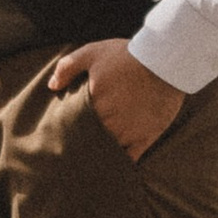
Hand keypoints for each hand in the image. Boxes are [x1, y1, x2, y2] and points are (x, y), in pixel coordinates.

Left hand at [47, 39, 183, 158]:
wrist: (164, 61)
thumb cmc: (127, 56)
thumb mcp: (92, 53)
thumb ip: (68, 67)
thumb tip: (52, 86)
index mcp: (92, 104)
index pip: (72, 126)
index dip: (67, 130)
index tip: (61, 133)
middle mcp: (108, 123)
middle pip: (88, 141)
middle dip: (81, 144)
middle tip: (73, 149)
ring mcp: (127, 133)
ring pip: (106, 152)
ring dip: (99, 154)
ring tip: (90, 159)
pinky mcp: (146, 138)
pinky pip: (130, 159)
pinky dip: (120, 163)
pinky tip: (113, 165)